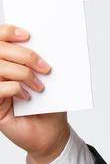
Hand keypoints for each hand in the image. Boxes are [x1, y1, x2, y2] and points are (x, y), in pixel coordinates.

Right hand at [0, 24, 68, 163]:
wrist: (51, 132)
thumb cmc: (49, 104)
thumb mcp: (49, 78)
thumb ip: (42, 60)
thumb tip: (50, 39)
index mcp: (6, 61)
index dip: (7, 31)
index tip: (28, 35)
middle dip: (24, 55)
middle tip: (46, 67)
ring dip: (23, 73)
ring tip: (40, 86)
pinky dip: (16, 88)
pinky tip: (28, 97)